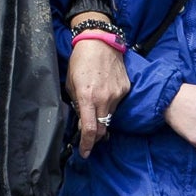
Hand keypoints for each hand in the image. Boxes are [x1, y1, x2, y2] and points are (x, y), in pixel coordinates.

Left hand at [66, 37, 130, 156]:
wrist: (100, 42)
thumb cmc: (81, 60)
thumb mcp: (71, 83)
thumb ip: (76, 103)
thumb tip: (82, 120)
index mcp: (87, 97)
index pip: (89, 130)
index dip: (87, 145)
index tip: (84, 153)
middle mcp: (104, 98)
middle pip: (102, 129)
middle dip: (95, 136)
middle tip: (88, 135)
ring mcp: (117, 94)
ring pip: (110, 117)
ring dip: (101, 117)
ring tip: (95, 104)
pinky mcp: (125, 89)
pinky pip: (117, 104)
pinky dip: (109, 104)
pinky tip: (104, 92)